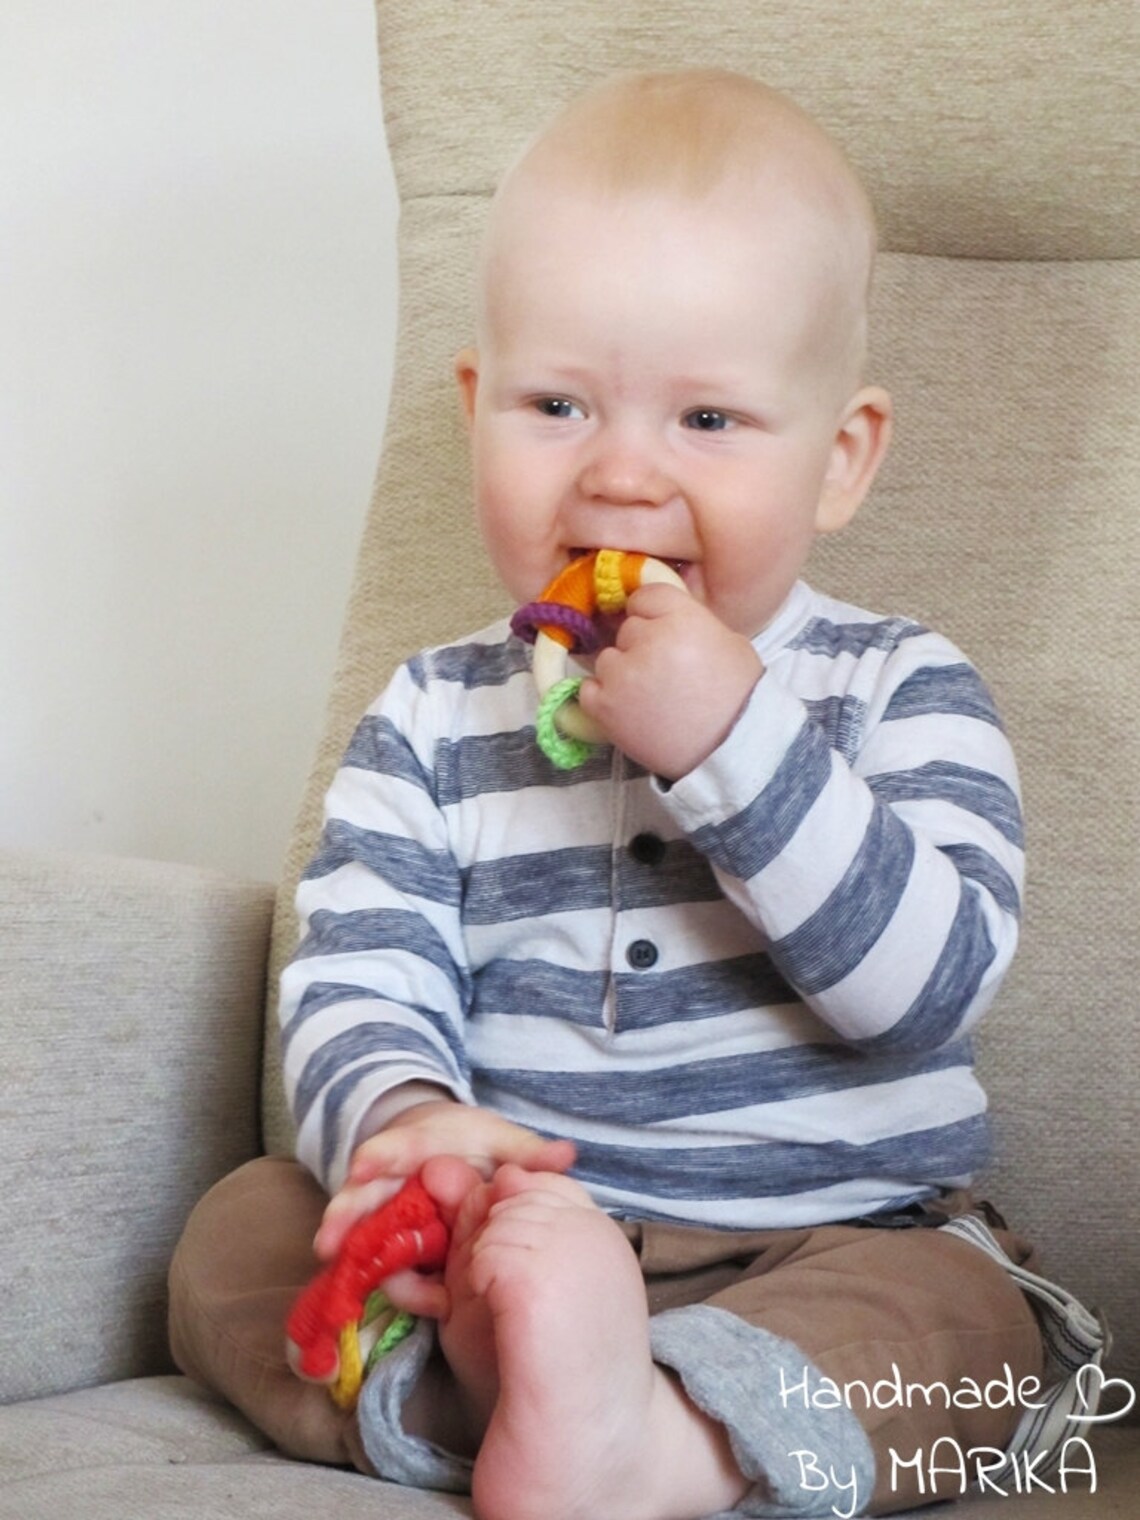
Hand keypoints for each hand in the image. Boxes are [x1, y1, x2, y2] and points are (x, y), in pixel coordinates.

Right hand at [314, 1098, 575, 1260]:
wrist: (450, 1146)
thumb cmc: (476, 1143)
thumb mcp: (503, 1142)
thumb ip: (528, 1154)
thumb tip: (567, 1156)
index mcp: (425, 1144)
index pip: (401, 1145)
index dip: (382, 1155)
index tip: (365, 1164)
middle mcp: (397, 1173)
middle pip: (368, 1188)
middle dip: (347, 1211)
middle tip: (329, 1237)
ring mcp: (387, 1202)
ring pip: (360, 1220)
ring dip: (344, 1240)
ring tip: (329, 1261)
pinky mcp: (388, 1232)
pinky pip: (372, 1250)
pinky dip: (363, 1267)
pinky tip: (348, 1288)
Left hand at [577, 584, 763, 778]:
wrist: (728, 751)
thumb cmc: (737, 697)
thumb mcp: (727, 642)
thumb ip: (690, 621)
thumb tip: (663, 616)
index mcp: (682, 618)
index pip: (645, 596)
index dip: (652, 614)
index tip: (661, 632)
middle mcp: (648, 640)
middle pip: (628, 629)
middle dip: (641, 646)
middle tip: (663, 673)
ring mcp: (622, 673)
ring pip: (607, 659)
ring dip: (622, 672)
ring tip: (649, 697)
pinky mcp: (604, 705)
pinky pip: (589, 689)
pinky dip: (604, 698)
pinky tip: (629, 709)